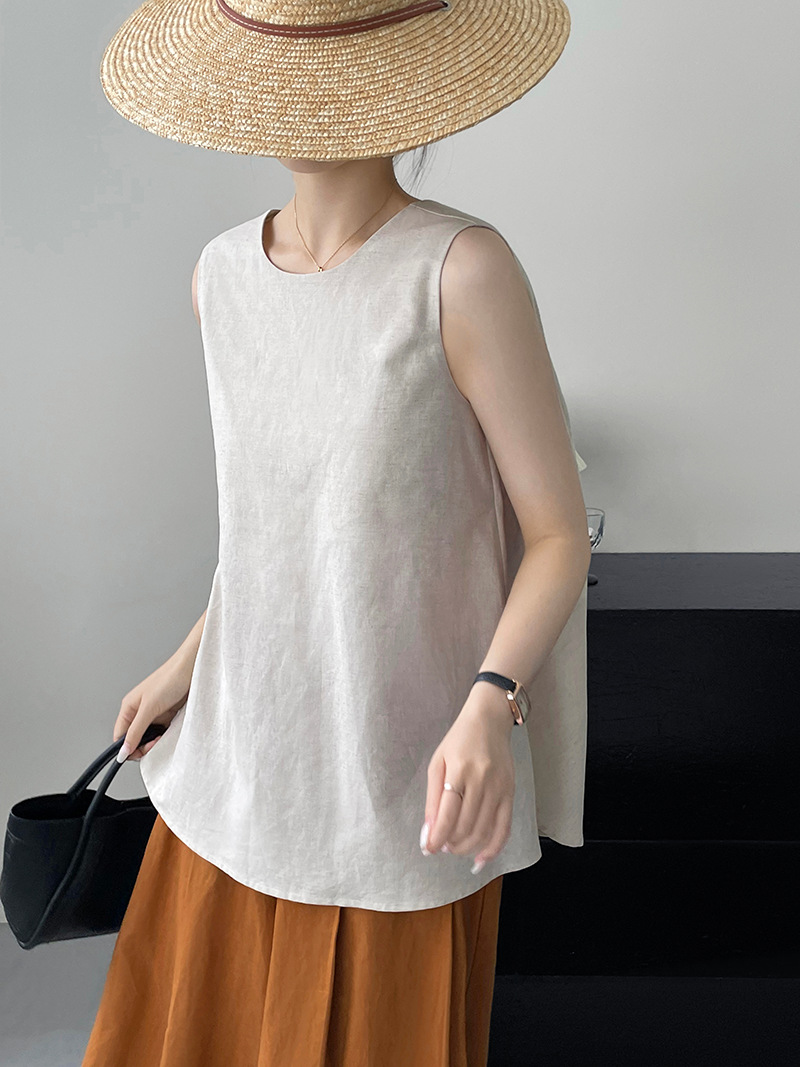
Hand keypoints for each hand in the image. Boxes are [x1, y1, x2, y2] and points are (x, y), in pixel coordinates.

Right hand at [114, 652, 193, 762]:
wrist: (192, 669)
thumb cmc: (169, 679)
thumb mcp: (149, 708)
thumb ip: (135, 731)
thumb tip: (123, 751)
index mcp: (129, 708)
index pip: (120, 736)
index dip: (127, 748)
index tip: (139, 754)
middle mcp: (139, 711)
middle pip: (134, 739)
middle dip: (143, 746)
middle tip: (155, 744)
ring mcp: (153, 713)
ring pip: (149, 737)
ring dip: (155, 742)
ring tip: (164, 737)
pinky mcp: (167, 714)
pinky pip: (162, 732)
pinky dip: (165, 736)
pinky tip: (170, 733)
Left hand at [420, 685, 515, 872]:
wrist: (490, 720)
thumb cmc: (459, 740)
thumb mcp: (438, 762)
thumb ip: (433, 799)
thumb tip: (428, 833)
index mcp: (459, 770)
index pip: (447, 815)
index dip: (436, 837)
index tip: (428, 849)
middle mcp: (482, 781)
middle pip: (465, 827)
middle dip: (449, 843)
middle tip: (440, 845)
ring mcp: (499, 788)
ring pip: (483, 831)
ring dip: (466, 847)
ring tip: (454, 847)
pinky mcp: (511, 793)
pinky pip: (504, 828)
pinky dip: (493, 848)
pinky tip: (480, 860)